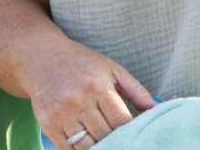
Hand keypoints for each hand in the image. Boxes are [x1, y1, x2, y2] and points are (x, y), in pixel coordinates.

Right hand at [24, 40, 154, 148]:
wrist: (42, 58)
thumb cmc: (82, 63)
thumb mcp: (112, 69)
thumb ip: (136, 91)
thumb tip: (158, 108)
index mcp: (99, 86)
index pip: (122, 122)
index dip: (132, 132)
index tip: (138, 134)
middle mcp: (79, 101)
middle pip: (105, 136)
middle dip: (117, 141)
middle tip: (124, 140)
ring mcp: (61, 114)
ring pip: (87, 146)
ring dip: (100, 148)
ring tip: (108, 143)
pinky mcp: (47, 124)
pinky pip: (67, 149)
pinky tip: (89, 144)